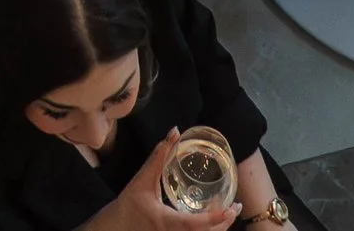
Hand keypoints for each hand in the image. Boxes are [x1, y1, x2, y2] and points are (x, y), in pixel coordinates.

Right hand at [101, 134, 235, 230]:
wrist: (118, 228)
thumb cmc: (129, 204)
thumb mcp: (142, 179)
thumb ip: (159, 156)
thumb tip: (174, 132)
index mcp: (167, 221)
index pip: (194, 224)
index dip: (214, 218)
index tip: (230, 209)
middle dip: (224, 223)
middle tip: (235, 206)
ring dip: (220, 228)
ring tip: (230, 213)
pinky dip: (209, 230)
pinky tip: (215, 221)